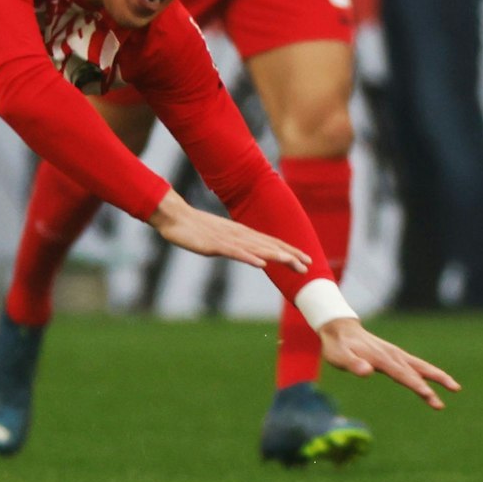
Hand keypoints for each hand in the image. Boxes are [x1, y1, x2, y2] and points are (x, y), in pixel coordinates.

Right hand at [146, 191, 310, 272]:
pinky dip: (249, 257)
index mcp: (240, 234)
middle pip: (268, 245)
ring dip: (275, 255)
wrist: (173, 216)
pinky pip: (234, 252)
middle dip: (289, 255)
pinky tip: (261, 263)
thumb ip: (234, 245)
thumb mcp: (218, 238)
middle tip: (309, 265)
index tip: (306, 259)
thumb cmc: (193, 228)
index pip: (270, 242)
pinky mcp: (213, 245)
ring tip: (293, 263)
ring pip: (255, 248)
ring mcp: (226, 240)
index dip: (289, 250)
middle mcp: (238, 235)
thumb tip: (248, 253)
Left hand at [318, 318, 460, 408]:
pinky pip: (415, 365)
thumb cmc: (337, 345)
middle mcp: (391, 355)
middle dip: (434, 382)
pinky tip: (436, 382)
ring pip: (420, 366)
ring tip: (455, 388)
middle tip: (451, 393)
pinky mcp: (395, 355)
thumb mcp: (338, 356)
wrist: (339, 327)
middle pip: (416, 370)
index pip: (401, 374)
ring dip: (437, 376)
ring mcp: (395, 354)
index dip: (415, 384)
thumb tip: (367, 371)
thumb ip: (352, 364)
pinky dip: (428, 372)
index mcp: (380, 358)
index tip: (428, 394)